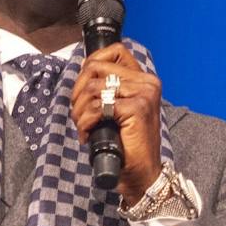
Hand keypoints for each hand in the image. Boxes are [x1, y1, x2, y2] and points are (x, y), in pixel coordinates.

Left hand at [70, 44, 161, 203]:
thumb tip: (84, 71)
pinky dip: (85, 122)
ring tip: (83, 126)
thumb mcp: (119, 110)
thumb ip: (110, 89)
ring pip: (93, 88)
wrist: (142, 174)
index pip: (115, 52)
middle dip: (78, 91)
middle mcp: (147, 82)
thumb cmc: (128, 145)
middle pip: (96, 67)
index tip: (83, 86)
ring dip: (79, 110)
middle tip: (78, 113)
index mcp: (145, 79)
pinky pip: (97, 107)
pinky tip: (88, 135)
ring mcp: (144, 94)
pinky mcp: (137, 108)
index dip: (90, 64)